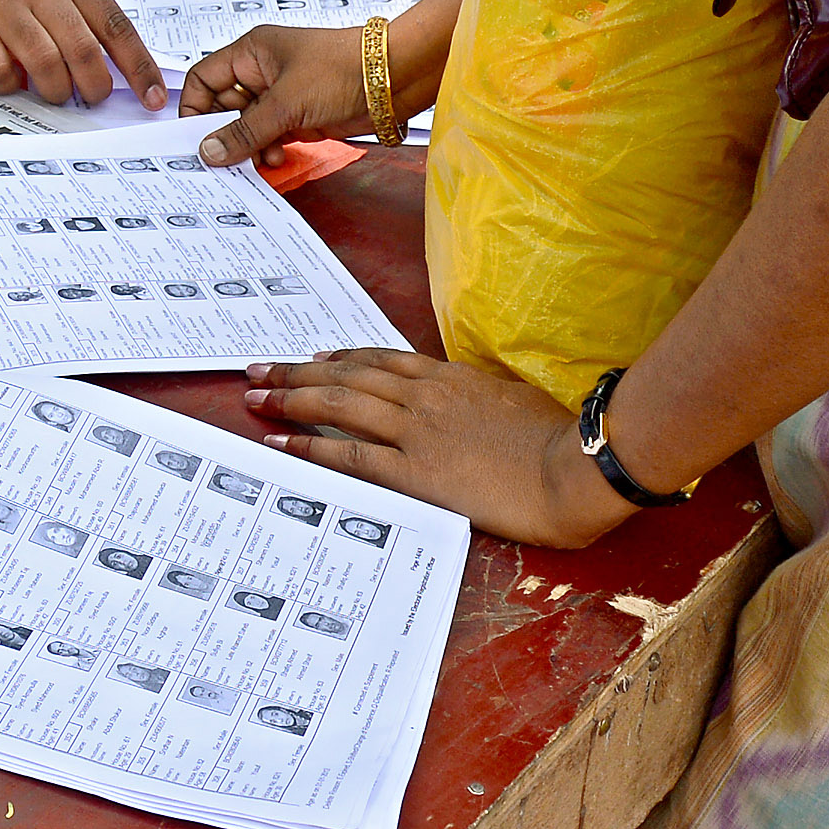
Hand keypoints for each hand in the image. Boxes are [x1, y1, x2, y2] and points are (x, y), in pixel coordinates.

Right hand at [0, 0, 167, 108]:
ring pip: (45, 65)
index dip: (139, 65)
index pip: (115, 24)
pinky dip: (9, 85)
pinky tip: (10, 79)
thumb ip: (74, 0)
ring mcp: (1, 3)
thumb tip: (108, 53)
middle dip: (96, 87)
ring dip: (56, 91)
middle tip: (93, 99)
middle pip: (84, 51)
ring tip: (55, 94)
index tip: (153, 96)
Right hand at [182, 25, 368, 164]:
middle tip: (226, 156)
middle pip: (224, 106)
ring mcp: (281, 94)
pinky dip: (269, 148)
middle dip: (226, 132)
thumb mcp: (285, 103)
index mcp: (251, 52)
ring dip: (250, 145)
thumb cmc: (342, 70)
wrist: (393, 81)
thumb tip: (209, 150)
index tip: (195, 137)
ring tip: (261, 157)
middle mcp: (262, 71)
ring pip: (248, 125)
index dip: (195, 107)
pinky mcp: (299, 114)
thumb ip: (244, 131)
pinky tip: (277, 156)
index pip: (204, 78)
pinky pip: (270, 134)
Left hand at [241, 349, 631, 545]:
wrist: (575, 466)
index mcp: (450, 378)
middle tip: (257, 371)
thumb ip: (482, 398)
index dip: (341, 358)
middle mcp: (424, 396)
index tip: (313, 359)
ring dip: (289, 399)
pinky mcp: (416, 471)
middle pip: (346, 375)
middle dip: (296, 372)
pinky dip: (309, 447)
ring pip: (337, 405)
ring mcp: (417, 431)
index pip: (381, 360)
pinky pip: (349, 455)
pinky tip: (281, 444)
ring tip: (253, 397)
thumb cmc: (559, 439)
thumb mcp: (515, 402)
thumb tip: (471, 403)